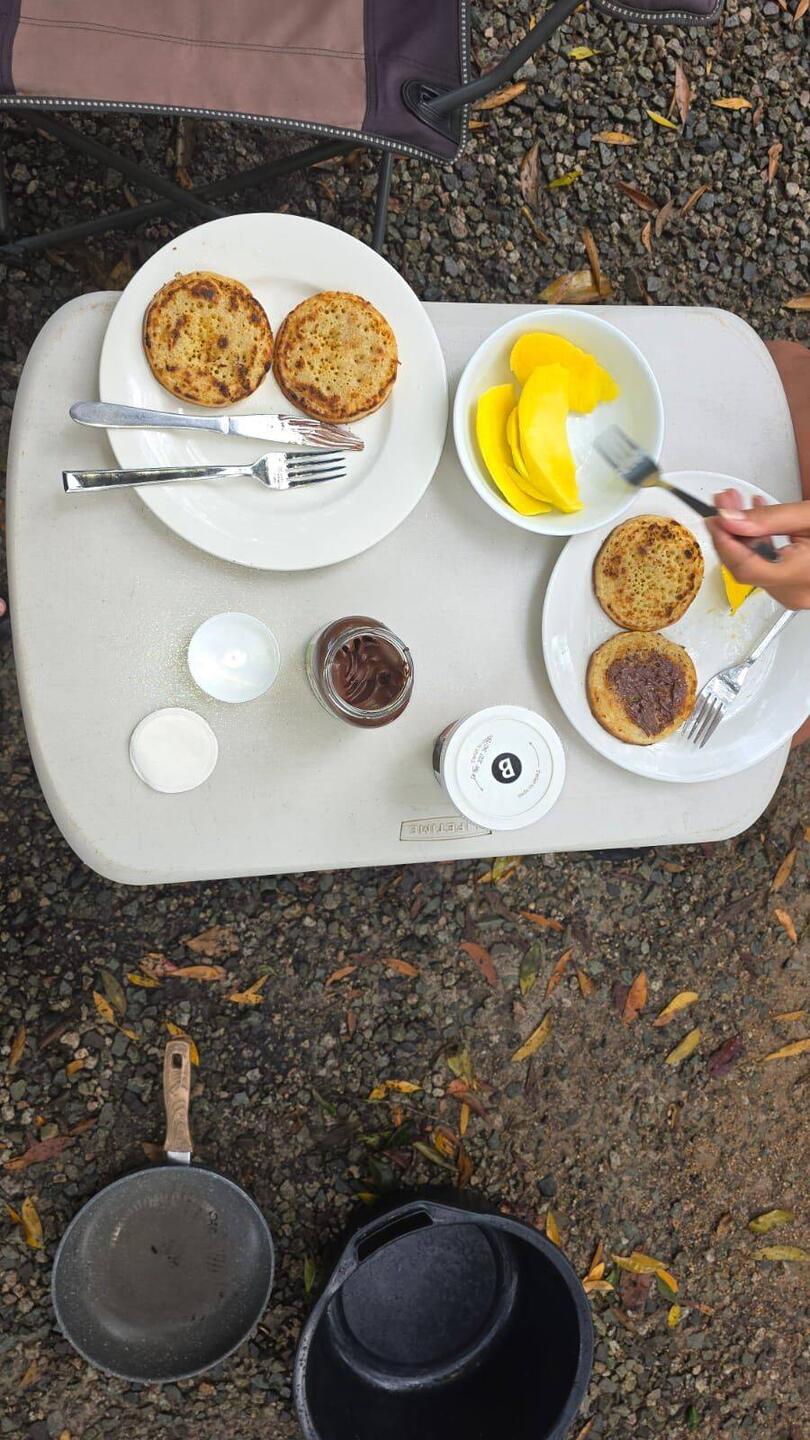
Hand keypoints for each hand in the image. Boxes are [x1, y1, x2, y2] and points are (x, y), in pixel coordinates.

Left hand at [708, 487, 809, 610]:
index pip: (745, 567)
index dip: (724, 542)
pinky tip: (759, 521)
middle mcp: (797, 594)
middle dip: (732, 531)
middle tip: (724, 501)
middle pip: (747, 566)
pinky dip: (761, 546)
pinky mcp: (798, 590)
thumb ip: (770, 519)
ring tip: (739, 504)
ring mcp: (798, 596)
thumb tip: (731, 520)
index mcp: (801, 576)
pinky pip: (770, 569)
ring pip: (757, 567)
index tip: (713, 517)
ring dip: (745, 535)